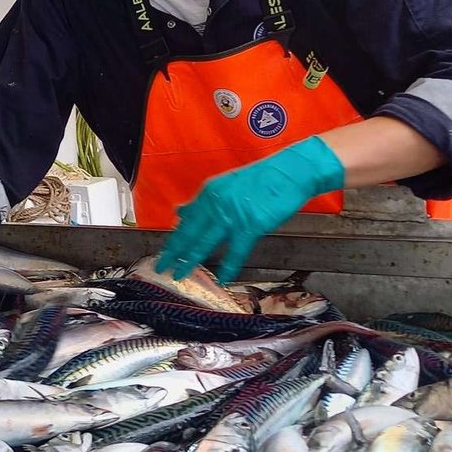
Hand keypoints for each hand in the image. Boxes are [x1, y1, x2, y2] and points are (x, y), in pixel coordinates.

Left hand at [155, 136, 344, 283]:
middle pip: (190, 232)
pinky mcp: (251, 224)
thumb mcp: (226, 186)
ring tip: (179, 275)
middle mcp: (216, 203)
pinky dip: (229, 266)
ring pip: (206, 242)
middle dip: (173, 252)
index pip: (185, 220)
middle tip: (161, 268)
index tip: (162, 252)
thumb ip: (203, 202)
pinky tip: (222, 279)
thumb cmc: (261, 180)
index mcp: (209, 192)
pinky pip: (236, 251)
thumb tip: (180, 211)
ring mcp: (232, 214)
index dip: (173, 238)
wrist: (290, 172)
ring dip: (190, 260)